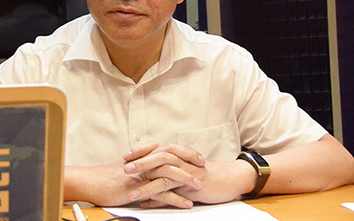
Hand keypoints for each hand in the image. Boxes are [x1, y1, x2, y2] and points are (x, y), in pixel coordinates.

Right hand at [64, 143, 203, 207]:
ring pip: (169, 173)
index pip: (168, 149)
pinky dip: (175, 198)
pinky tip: (186, 203)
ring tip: (199, 188)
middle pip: (172, 156)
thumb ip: (142, 164)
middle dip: (190, 160)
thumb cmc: (107, 177)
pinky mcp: (139, 187)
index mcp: (144, 155)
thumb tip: (153, 164)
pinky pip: (161, 192)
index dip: (184, 151)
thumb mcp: (128, 167)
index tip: (197, 156)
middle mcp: (145, 161)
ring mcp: (142, 174)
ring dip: (186, 180)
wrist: (92, 182)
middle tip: (204, 166)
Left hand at [123, 143, 255, 208]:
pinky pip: (172, 191)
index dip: (140, 151)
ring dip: (145, 183)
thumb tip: (152, 180)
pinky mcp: (190, 186)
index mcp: (178, 155)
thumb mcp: (186, 171)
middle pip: (156, 157)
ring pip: (162, 175)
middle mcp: (180, 161)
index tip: (125, 156)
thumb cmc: (207, 175)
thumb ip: (170, 172)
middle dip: (139, 162)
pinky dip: (158, 198)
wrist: (229, 178)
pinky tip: (147, 204)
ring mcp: (185, 173)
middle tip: (123, 167)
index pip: (155, 149)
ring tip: (131, 190)